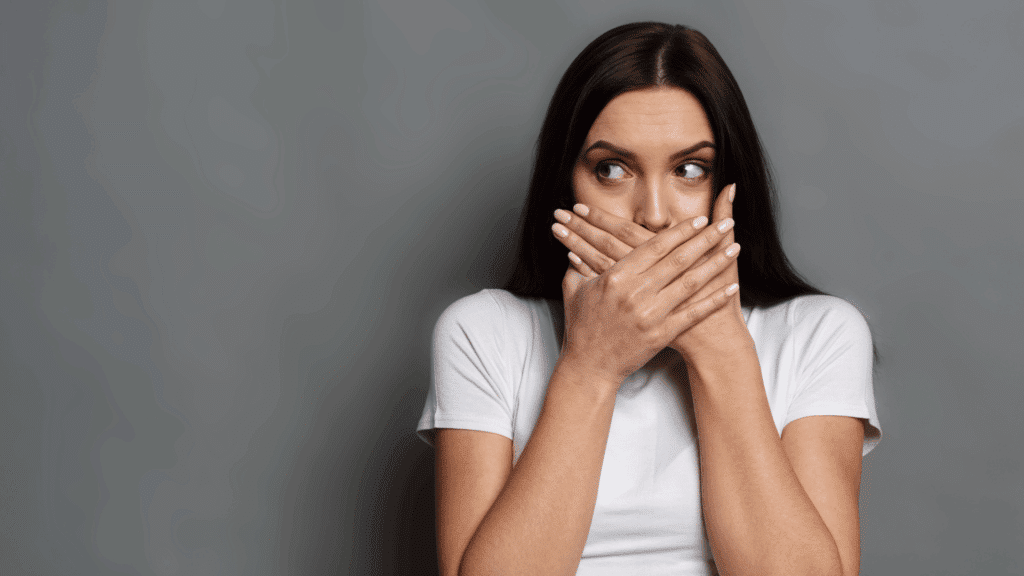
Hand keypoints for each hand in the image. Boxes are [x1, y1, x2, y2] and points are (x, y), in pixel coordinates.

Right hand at [553, 200, 740, 385]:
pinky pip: (693, 314)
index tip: (699, 219)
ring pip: (690, 282)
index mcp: (616, 276)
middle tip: (725, 224)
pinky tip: (731, 288)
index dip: (680, 231)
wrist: (588, 366)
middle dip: (705, 239)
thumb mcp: (574, 290)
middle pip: (678, 259)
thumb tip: (576, 244)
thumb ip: (578, 264)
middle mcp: (636, 292)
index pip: (655, 246)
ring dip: (715, 263)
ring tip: (734, 248)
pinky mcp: (661, 334)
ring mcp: (650, 314)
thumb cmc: (581, 327)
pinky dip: (714, 300)